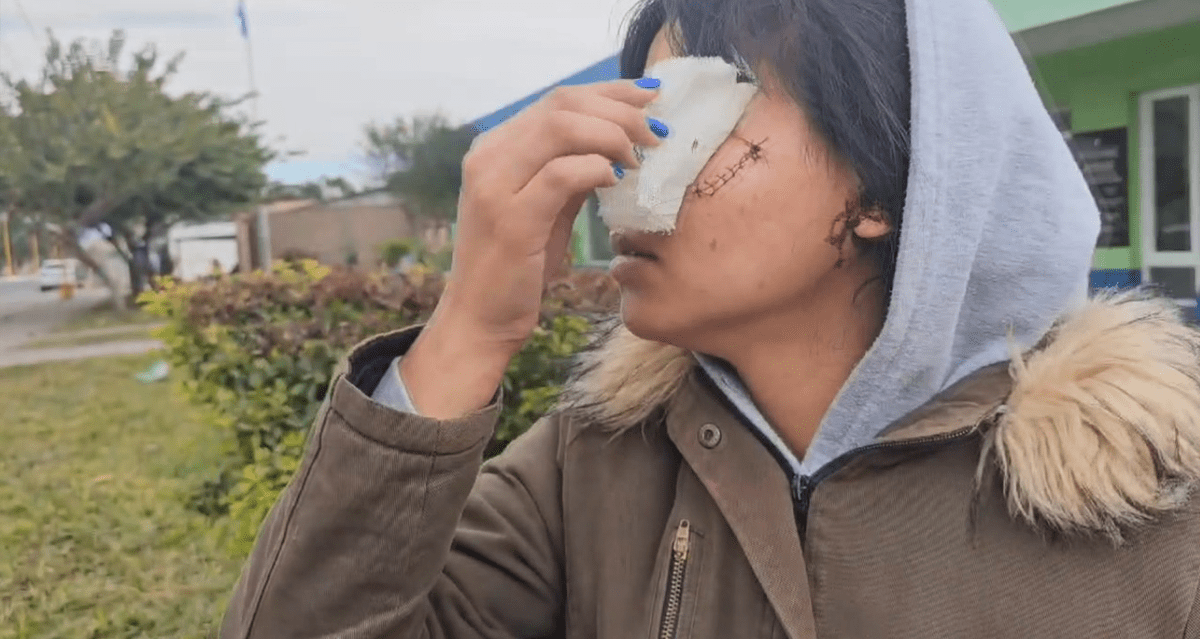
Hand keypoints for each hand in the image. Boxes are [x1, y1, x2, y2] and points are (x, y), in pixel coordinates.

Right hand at [403, 78, 666, 418]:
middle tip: (657, 135)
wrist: (479, 320)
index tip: (651, 99)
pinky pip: (561, 174)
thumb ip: (569, 172)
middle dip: (620, 111)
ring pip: (562, 128)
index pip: (558, 99)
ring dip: (613, 136)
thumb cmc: (517, 267)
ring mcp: (493, 185)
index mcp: (494, 148)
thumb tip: (616, 142)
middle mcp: (488, 157)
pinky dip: (597, 170)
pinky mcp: (510, 218)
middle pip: (563, 105)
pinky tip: (617, 182)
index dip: (610, 93)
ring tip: (641, 158)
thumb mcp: (545, 209)